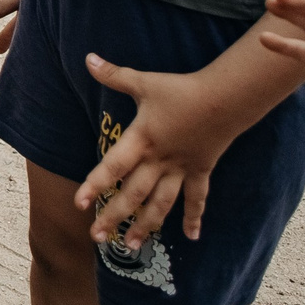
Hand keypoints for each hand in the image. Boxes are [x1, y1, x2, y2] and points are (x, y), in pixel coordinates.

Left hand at [75, 56, 239, 248]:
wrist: (225, 97)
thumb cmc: (181, 89)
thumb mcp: (144, 82)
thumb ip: (114, 75)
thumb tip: (87, 58)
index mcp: (143, 140)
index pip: (113, 166)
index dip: (95, 185)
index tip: (79, 204)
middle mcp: (160, 160)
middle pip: (134, 194)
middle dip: (114, 216)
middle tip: (97, 237)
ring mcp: (181, 168)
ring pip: (161, 203)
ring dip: (147, 225)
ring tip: (131, 246)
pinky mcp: (201, 170)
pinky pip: (198, 198)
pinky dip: (195, 217)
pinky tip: (192, 238)